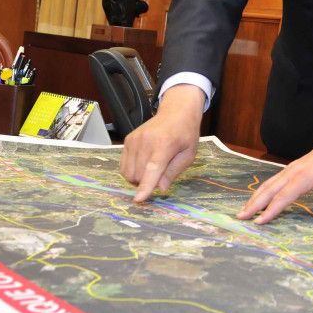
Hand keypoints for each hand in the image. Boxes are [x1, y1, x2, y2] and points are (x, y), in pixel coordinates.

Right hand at [119, 85, 204, 202]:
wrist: (176, 112)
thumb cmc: (185, 134)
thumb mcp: (188, 155)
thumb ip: (173, 172)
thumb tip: (160, 188)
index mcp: (164, 144)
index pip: (152, 168)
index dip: (145, 186)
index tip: (139, 199)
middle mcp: (145, 141)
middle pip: (138, 174)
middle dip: (147, 183)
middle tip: (160, 175)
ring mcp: (134, 140)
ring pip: (128, 172)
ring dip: (138, 178)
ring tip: (152, 169)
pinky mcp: (127, 140)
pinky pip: (123, 165)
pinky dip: (132, 171)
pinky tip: (143, 164)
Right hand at [237, 142, 312, 228]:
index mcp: (303, 177)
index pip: (282, 197)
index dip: (270, 210)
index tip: (259, 222)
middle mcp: (291, 172)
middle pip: (268, 190)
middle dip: (253, 204)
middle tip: (240, 217)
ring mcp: (289, 169)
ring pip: (267, 184)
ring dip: (255, 197)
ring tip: (243, 210)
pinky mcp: (289, 169)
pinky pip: (272, 181)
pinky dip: (262, 191)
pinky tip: (257, 199)